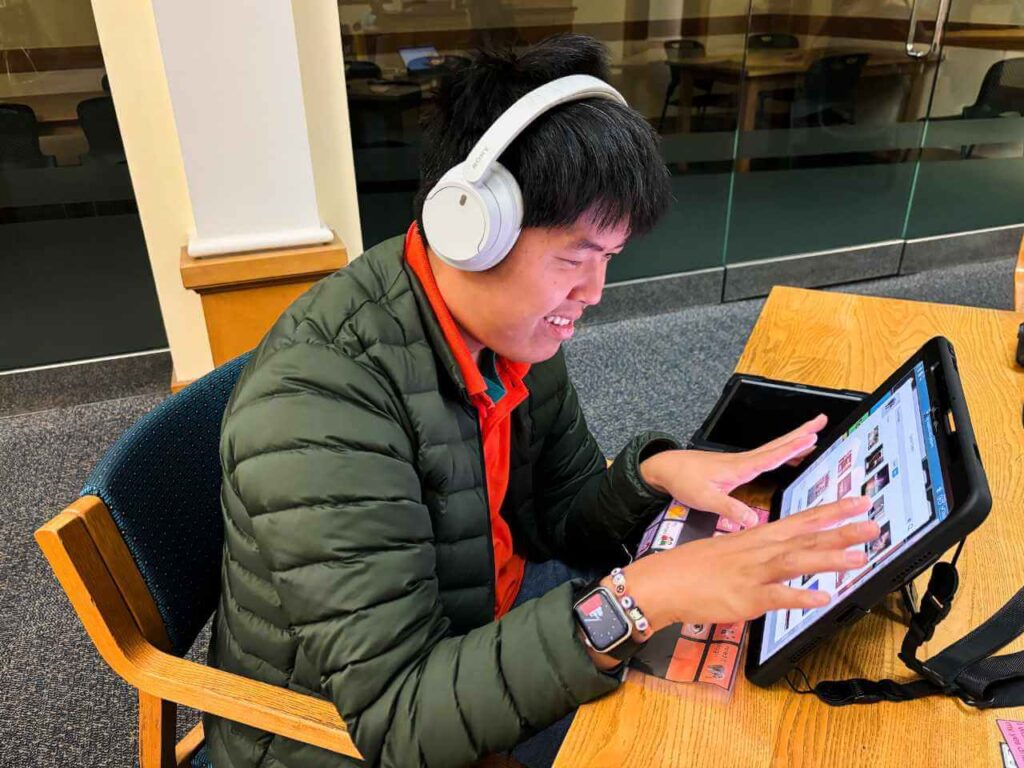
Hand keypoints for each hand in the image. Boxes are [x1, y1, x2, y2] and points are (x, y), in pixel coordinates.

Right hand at [624, 496, 878, 629]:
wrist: (664, 581)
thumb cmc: (695, 567)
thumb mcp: (731, 550)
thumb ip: (762, 552)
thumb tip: (784, 553)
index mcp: (757, 537)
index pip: (801, 520)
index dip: (831, 512)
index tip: (858, 503)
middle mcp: (759, 550)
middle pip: (805, 537)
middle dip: (841, 530)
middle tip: (872, 523)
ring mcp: (753, 573)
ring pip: (796, 562)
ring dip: (828, 558)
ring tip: (860, 556)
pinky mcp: (744, 597)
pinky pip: (776, 597)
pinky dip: (800, 596)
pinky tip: (822, 598)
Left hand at [639, 414, 827, 526]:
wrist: (666, 468)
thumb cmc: (683, 480)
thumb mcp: (705, 498)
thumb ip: (729, 508)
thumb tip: (753, 521)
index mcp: (740, 467)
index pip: (773, 455)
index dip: (794, 447)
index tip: (813, 436)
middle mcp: (743, 461)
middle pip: (778, 445)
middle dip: (801, 432)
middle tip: (822, 419)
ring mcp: (740, 462)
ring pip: (773, 449)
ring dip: (794, 441)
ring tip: (814, 434)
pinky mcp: (736, 466)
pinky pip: (765, 457)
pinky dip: (781, 453)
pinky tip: (787, 457)